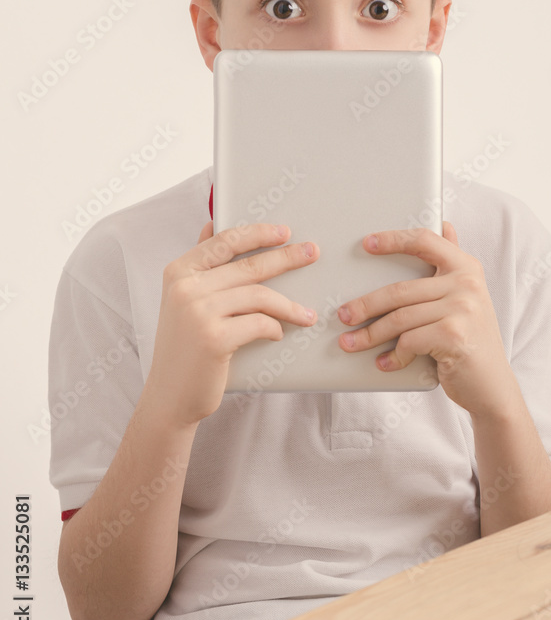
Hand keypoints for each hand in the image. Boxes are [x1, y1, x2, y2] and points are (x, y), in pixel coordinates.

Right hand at [145, 221, 318, 426]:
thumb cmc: (184, 348)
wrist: (169, 396)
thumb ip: (200, 265)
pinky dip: (275, 328)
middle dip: (286, 257)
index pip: (224, 241)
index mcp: (178, 272)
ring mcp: (198, 312)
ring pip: (259, 295)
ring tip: (307, 314)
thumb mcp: (182, 300)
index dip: (258, 233)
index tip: (284, 232)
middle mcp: (185, 287)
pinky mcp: (214, 338)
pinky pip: (260, 323)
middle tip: (312, 253)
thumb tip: (212, 223)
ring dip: (289, 305)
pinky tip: (278, 333)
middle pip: (248, 265)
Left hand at [335, 223, 516, 417]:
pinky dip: (393, 356)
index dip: (393, 239)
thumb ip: (452, 264)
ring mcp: (462, 309)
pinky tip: (384, 363)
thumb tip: (445, 224)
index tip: (366, 244)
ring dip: (370, 335)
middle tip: (343, 315)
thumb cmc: (471, 340)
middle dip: (365, 305)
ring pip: (399, 318)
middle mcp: (467, 283)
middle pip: (400, 290)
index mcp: (466, 267)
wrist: (494, 385)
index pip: (424, 241)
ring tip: (350, 343)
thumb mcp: (467, 297)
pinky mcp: (454, 336)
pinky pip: (409, 341)